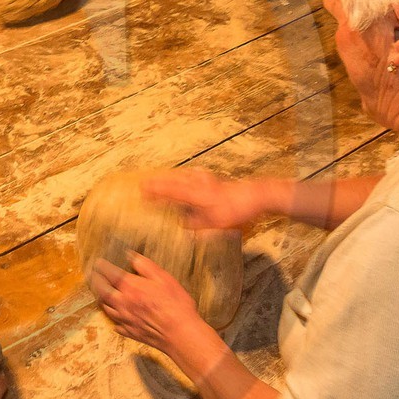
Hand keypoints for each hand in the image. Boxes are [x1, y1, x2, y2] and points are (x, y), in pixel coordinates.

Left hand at [90, 253, 200, 354]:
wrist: (179, 334)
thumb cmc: (174, 304)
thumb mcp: (163, 277)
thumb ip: (144, 265)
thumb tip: (130, 255)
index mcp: (130, 287)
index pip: (108, 273)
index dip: (101, 266)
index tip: (98, 262)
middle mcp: (122, 303)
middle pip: (101, 291)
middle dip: (94, 281)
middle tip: (92, 275)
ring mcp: (125, 319)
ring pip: (105, 308)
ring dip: (100, 298)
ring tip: (100, 293)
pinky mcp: (130, 332)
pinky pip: (116, 324)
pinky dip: (113, 318)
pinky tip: (117, 316)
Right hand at [141, 167, 267, 230]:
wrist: (255, 196)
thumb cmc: (236, 210)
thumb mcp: (216, 223)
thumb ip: (197, 223)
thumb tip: (183, 223)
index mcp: (197, 195)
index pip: (171, 191)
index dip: (156, 191)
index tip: (142, 190)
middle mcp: (199, 184)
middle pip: (173, 180)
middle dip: (157, 182)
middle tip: (142, 184)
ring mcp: (205, 179)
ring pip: (181, 176)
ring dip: (168, 178)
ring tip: (156, 180)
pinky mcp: (212, 179)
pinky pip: (191, 175)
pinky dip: (182, 176)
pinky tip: (184, 176)